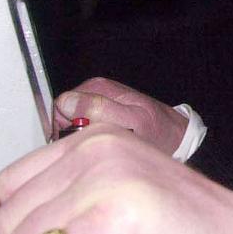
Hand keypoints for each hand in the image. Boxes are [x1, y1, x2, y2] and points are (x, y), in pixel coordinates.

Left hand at [0, 123, 232, 233]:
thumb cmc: (183, 221)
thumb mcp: (120, 187)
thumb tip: (6, 221)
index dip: (16, 223)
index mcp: (95, 140)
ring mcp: (101, 182)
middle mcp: (94, 152)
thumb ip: (69, 192)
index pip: (10, 186)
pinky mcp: (108, 217)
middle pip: (10, 218)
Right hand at [52, 77, 187, 154]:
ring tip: (105, 146)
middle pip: (63, 118)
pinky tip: (108, 146)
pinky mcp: (101, 117)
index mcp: (97, 88)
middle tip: (97, 146)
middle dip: (74, 135)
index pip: (59, 108)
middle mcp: (94, 93)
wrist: (173, 136)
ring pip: (72, 127)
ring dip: (83, 139)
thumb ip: (100, 109)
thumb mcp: (132, 120)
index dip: (65, 128)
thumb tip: (67, 103)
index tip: (81, 142)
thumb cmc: (157, 129)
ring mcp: (97, 105)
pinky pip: (83, 131)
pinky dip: (91, 141)